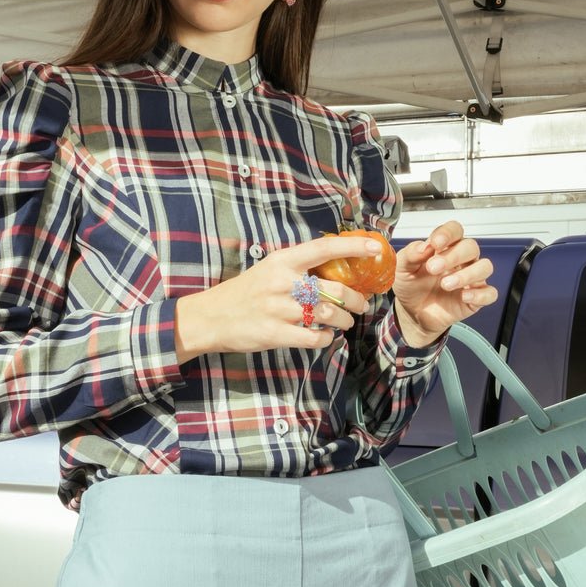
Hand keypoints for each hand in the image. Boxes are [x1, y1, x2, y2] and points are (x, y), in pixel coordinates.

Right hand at [174, 236, 376, 362]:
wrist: (211, 316)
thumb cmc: (245, 292)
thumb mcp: (269, 269)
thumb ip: (298, 267)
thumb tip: (335, 269)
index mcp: (283, 261)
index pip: (324, 248)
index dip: (353, 247)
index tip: (374, 248)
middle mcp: (283, 282)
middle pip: (335, 289)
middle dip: (357, 299)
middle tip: (362, 304)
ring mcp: (279, 309)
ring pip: (329, 315)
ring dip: (345, 321)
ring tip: (345, 322)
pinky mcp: (276, 333)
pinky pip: (314, 338)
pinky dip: (325, 339)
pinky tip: (324, 337)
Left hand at [392, 223, 496, 346]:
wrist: (411, 312)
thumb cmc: (410, 286)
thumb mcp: (402, 268)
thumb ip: (411, 254)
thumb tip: (423, 246)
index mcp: (444, 247)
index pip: (454, 230)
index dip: (448, 233)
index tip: (435, 242)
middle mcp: (461, 260)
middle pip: (470, 247)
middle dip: (454, 255)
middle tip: (433, 268)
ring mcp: (470, 279)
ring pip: (484, 267)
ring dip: (467, 274)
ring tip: (446, 284)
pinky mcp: (475, 298)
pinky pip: (489, 293)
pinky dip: (479, 294)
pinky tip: (463, 296)